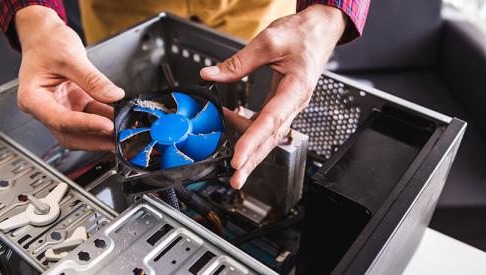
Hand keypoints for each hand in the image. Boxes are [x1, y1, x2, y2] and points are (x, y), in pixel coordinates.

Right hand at [15, 6, 123, 150]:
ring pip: (82, 131)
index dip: (86, 125)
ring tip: (124, 132)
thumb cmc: (47, 42)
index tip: (107, 125)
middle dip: (96, 140)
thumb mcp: (70, 57)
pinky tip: (121, 119)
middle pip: (70, 135)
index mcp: (33, 99)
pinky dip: (106, 119)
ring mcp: (61, 108)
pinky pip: (91, 117)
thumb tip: (114, 95)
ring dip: (103, 134)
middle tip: (119, 140)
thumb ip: (92, 79)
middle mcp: (45, 108)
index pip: (61, 120)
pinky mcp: (74, 105)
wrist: (44, 34)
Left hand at [201, 5, 345, 188]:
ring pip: (270, 135)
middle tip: (236, 180)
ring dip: (252, 152)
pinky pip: (268, 123)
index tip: (238, 159)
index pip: (271, 120)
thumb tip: (210, 75)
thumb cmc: (302, 34)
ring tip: (235, 166)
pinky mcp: (285, 103)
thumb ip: (238, 62)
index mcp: (296, 88)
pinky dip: (251, 130)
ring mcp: (291, 105)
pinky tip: (235, 128)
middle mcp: (295, 102)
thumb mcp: (269, 42)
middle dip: (253, 161)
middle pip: (272, 138)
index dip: (252, 141)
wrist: (320, 30)